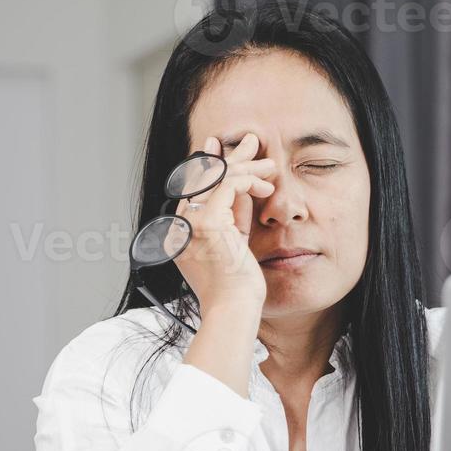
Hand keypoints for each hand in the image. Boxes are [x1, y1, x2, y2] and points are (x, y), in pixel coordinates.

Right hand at [172, 134, 276, 317]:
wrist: (232, 311)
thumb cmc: (236, 288)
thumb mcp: (235, 244)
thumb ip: (235, 217)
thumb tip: (244, 189)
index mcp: (181, 232)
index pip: (193, 188)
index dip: (208, 165)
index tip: (220, 148)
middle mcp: (180, 225)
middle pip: (202, 177)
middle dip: (228, 155)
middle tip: (250, 139)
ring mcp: (191, 223)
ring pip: (217, 177)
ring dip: (247, 165)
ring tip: (270, 163)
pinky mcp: (208, 223)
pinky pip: (230, 185)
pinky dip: (250, 180)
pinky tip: (267, 185)